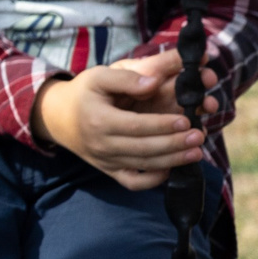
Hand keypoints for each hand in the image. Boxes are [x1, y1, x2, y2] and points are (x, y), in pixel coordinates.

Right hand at [32, 52, 221, 190]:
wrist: (58, 117)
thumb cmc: (84, 92)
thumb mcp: (99, 76)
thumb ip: (127, 77)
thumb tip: (154, 82)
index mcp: (98, 120)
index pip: (136, 127)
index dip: (162, 125)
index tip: (186, 120)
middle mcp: (101, 145)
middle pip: (143, 149)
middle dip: (175, 144)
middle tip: (199, 136)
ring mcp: (105, 161)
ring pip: (142, 166)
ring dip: (172, 161)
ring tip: (197, 152)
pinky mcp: (109, 170)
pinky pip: (132, 182)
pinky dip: (152, 180)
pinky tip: (171, 169)